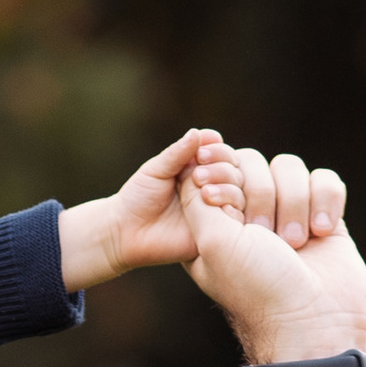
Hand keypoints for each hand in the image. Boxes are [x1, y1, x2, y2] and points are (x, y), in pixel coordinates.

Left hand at [57, 130, 232, 292]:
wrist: (127, 232)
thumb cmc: (138, 198)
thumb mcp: (156, 170)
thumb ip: (177, 153)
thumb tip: (197, 133)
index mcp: (199, 168)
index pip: (222, 152)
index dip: (217, 150)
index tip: (200, 153)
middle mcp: (212, 187)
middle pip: (235, 170)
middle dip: (221, 168)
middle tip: (197, 176)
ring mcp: (215, 210)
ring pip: (238, 193)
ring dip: (226, 188)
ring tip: (203, 192)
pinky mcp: (216, 233)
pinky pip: (234, 220)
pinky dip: (228, 210)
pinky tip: (213, 206)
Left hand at [180, 142, 365, 365]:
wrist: (313, 323)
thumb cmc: (258, 288)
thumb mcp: (213, 243)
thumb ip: (198, 200)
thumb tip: (194, 165)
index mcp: (213, 226)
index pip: (213, 170)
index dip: (221, 174)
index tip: (226, 197)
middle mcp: (249, 218)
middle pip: (252, 162)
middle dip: (261, 195)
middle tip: (266, 235)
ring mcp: (288, 215)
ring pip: (290, 167)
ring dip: (294, 202)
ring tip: (297, 243)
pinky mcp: (323, 217)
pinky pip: (325, 180)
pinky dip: (325, 201)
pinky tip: (322, 234)